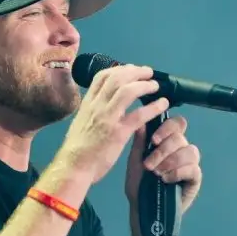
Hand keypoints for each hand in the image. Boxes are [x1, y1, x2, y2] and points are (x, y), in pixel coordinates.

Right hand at [57, 64, 170, 182]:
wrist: (73, 166)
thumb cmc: (77, 150)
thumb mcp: (81, 123)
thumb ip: (92, 112)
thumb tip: (100, 108)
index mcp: (88, 104)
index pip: (101, 77)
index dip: (119, 69)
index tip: (130, 69)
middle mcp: (97, 106)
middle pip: (117, 78)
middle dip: (135, 72)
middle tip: (148, 72)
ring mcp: (108, 118)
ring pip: (128, 91)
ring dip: (144, 85)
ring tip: (155, 86)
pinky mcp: (118, 132)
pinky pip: (139, 114)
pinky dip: (154, 107)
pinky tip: (163, 104)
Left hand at [124, 115, 201, 213]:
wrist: (142, 208)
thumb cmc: (138, 185)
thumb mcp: (135, 162)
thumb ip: (140, 143)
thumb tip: (142, 123)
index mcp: (168, 142)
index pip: (177, 124)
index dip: (167, 128)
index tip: (154, 140)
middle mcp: (181, 150)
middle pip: (180, 138)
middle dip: (163, 151)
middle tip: (149, 165)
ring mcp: (190, 164)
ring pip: (190, 151)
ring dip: (171, 161)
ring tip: (157, 173)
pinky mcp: (195, 179)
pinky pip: (193, 169)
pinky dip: (178, 172)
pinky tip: (166, 179)